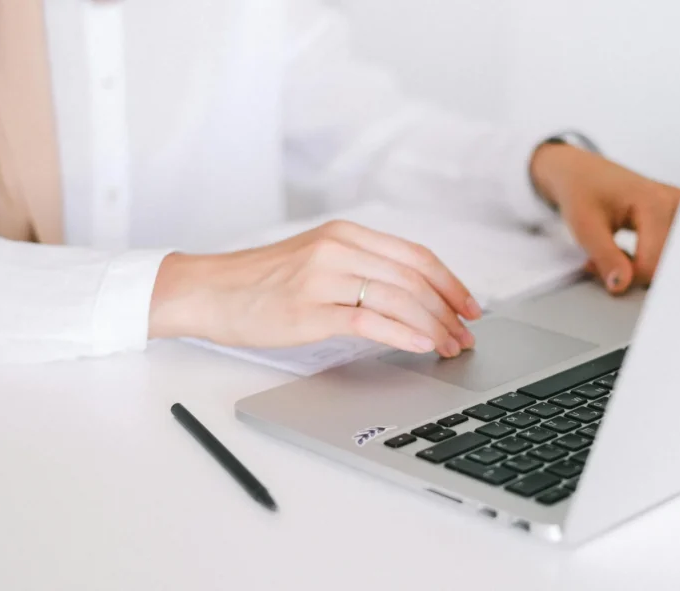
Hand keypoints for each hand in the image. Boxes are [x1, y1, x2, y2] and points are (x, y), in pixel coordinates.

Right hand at [148, 221, 481, 356]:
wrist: (208, 291)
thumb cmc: (260, 282)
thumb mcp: (316, 259)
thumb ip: (360, 268)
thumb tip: (412, 297)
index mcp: (346, 234)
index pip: (416, 255)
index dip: (451, 283)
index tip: (470, 307)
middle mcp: (338, 248)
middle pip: (414, 278)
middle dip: (448, 310)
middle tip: (465, 335)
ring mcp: (323, 277)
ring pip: (397, 297)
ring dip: (432, 326)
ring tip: (449, 347)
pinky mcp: (308, 309)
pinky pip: (368, 321)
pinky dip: (402, 334)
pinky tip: (420, 346)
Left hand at [531, 143, 679, 293]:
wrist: (583, 174)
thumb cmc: (581, 192)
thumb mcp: (584, 226)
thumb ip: (605, 257)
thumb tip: (621, 286)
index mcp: (656, 203)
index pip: (651, 264)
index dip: (623, 276)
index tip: (595, 267)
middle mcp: (677, 204)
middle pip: (664, 265)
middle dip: (633, 273)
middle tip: (606, 262)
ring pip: (668, 262)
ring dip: (642, 267)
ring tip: (618, 253)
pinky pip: (670, 254)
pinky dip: (649, 260)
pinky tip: (632, 251)